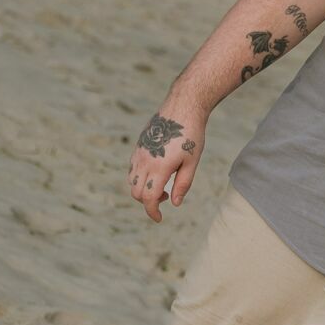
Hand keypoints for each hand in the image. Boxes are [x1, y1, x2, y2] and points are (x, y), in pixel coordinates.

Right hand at [126, 102, 204, 222]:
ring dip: (143, 189)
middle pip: (136, 192)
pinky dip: (140, 177)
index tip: (160, 218)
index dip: (152, 212)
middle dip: (148, 201)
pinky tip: (156, 171)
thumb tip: (175, 203)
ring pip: (132, 181)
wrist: (183, 106)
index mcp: (159, 167)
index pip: (148, 198)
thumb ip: (183, 184)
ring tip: (164, 183)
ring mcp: (139, 152)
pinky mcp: (139, 145)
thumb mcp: (192, 162)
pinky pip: (132, 168)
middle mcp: (144, 160)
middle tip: (167, 196)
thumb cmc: (192, 134)